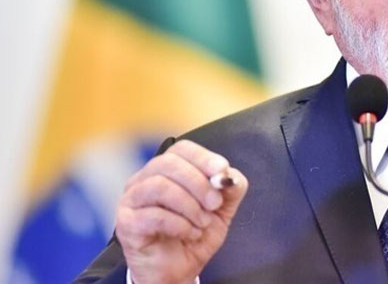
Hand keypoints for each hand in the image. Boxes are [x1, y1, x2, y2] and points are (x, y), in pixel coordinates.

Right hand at [115, 140, 248, 283]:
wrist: (179, 270)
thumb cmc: (195, 234)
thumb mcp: (222, 209)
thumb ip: (229, 189)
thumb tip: (229, 176)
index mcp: (167, 170)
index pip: (181, 149)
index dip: (203, 157)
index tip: (221, 172)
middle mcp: (144, 179)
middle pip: (168, 163)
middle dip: (199, 183)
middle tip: (215, 204)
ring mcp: (131, 200)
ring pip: (160, 186)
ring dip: (189, 206)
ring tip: (202, 222)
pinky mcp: (126, 223)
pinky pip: (153, 215)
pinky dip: (179, 225)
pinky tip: (190, 233)